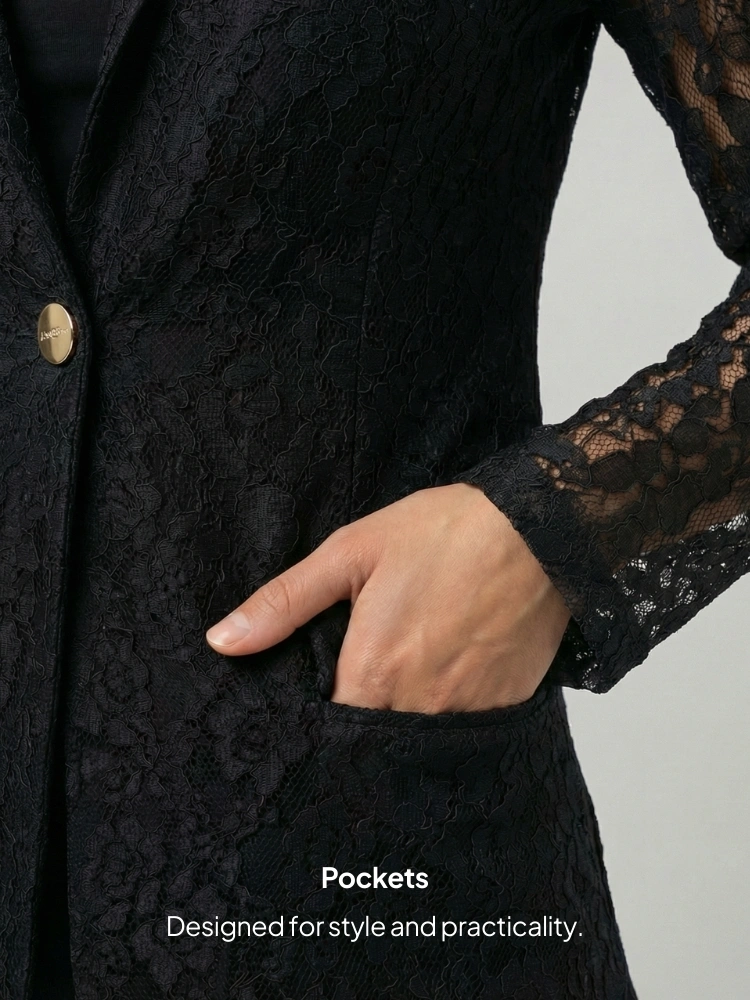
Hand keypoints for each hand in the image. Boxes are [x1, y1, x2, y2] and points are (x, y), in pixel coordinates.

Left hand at [205, 483, 570, 711]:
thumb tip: (223, 640)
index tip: (319, 705)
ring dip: (408, 718)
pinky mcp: (505, 707)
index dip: (319, 720)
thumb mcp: (352, 552)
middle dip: (363, 723)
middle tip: (372, 678)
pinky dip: (453, 711)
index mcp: (371, 673)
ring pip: (421, 740)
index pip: (327, 731)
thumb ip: (285, 603)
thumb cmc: (446, 533)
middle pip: (373, 740)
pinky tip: (453, 673)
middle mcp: (417, 706)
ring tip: (412, 674)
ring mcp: (466, 712)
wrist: (540, 530)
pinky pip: (467, 729)